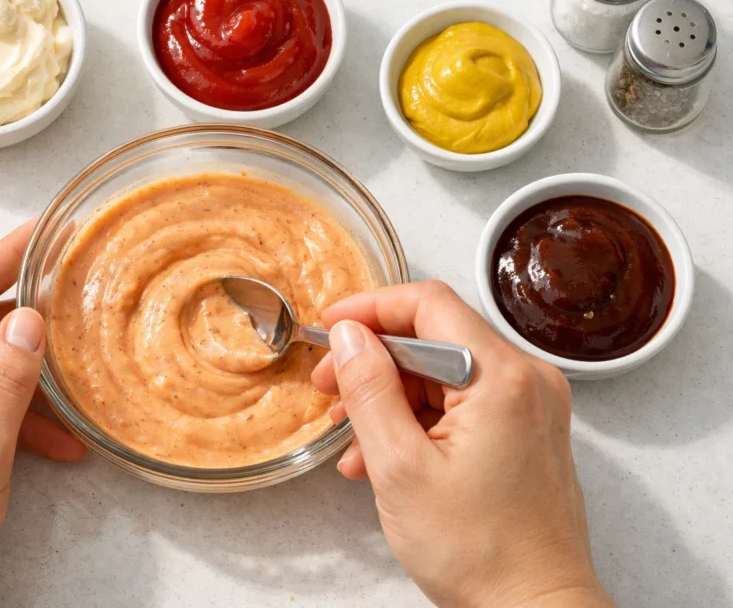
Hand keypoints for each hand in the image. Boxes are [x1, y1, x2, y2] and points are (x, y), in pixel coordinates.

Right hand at [312, 281, 613, 607]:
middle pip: (435, 338)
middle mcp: (526, 380)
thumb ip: (370, 390)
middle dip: (373, 360)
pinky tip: (382, 458)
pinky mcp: (524, 431)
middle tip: (328, 387)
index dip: (370, 307)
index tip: (331, 324)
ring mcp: (529, 406)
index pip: (429, 304)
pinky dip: (418, 421)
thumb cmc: (480, 553)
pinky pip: (461, 405)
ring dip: (390, 398)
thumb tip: (348, 334)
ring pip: (443, 374)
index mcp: (501, 378)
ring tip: (351, 440)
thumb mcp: (400, 468)